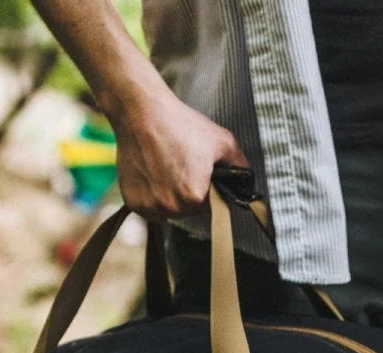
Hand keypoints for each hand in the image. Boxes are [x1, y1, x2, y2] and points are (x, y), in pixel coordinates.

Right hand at [104, 68, 248, 218]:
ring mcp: (150, 207)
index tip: (199, 173)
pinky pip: (149, 208)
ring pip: (168, 211)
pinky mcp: (134, 203)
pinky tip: (152, 174)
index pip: (210, 207)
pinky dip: (151, 196)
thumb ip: (240, 166)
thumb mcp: (221, 141)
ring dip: (169, 197)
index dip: (207, 190)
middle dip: (189, 194)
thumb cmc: (181, 124)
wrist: (141, 111)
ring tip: (165, 169)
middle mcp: (172, 207)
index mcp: (195, 197)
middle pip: (188, 211)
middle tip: (181, 166)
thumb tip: (249, 183)